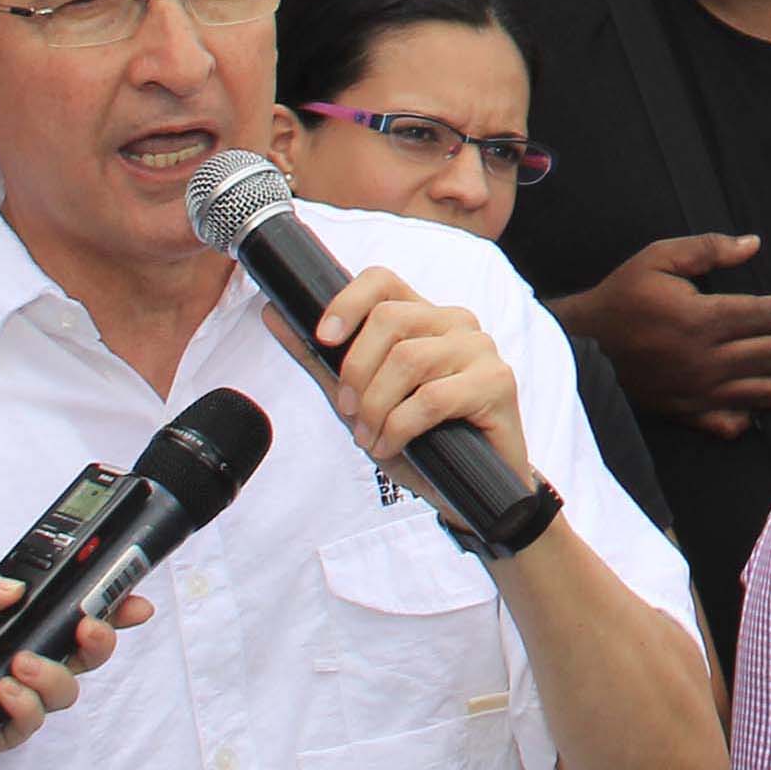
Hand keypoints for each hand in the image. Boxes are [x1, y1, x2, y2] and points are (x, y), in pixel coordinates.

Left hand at [0, 565, 140, 769]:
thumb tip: (14, 588)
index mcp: (13, 624)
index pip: (72, 610)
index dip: (110, 604)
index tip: (133, 597)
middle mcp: (23, 658)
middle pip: (88, 650)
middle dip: (102, 638)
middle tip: (87, 629)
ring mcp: (18, 696)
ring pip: (69, 688)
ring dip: (53, 674)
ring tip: (18, 667)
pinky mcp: (5, 731)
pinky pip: (35, 721)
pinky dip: (24, 705)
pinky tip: (1, 694)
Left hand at [289, 265, 528, 495]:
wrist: (474, 488)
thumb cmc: (422, 440)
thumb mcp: (362, 399)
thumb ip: (322, 360)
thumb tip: (273, 314)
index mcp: (424, 318)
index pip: (383, 281)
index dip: (347, 302)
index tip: (324, 338)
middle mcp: (456, 323)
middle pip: (389, 319)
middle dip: (356, 371)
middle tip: (350, 410)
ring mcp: (480, 350)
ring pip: (408, 359)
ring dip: (377, 407)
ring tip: (371, 436)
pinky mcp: (497, 382)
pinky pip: (432, 397)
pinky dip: (400, 427)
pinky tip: (393, 445)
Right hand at [558, 233, 770, 438]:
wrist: (583, 343)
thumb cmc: (623, 296)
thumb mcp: (659, 257)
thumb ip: (709, 248)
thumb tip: (754, 244)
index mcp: (701, 320)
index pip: (762, 316)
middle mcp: (706, 361)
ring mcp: (699, 392)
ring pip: (763, 392)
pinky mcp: (687, 413)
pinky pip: (730, 423)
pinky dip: (754, 415)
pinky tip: (765, 401)